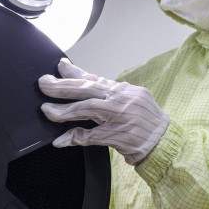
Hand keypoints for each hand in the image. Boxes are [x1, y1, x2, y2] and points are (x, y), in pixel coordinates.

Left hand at [38, 58, 168, 164]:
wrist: (164, 141)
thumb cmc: (147, 121)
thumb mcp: (133, 100)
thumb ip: (110, 93)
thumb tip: (87, 82)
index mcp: (123, 90)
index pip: (94, 79)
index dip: (75, 73)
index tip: (59, 66)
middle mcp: (120, 99)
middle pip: (87, 89)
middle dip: (62, 86)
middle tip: (44, 83)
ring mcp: (119, 117)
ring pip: (86, 109)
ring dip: (63, 110)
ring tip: (46, 110)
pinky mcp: (117, 136)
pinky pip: (90, 136)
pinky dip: (73, 137)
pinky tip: (60, 140)